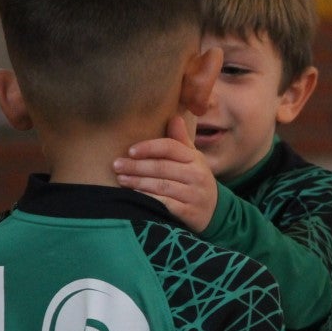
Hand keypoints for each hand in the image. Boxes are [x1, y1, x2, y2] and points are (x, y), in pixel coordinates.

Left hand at [113, 115, 218, 232]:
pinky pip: (165, 204)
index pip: (170, 147)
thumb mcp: (192, 159)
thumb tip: (174, 117)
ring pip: (161, 186)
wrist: (214, 211)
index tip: (130, 151)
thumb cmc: (195, 180)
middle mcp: (197, 175)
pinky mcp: (189, 213)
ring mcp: (194, 195)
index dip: (149, 147)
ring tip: (121, 179)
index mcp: (195, 158)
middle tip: (117, 165)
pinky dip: (148, 199)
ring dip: (138, 182)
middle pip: (162, 167)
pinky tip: (134, 197)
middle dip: (136, 166)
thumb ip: (180, 140)